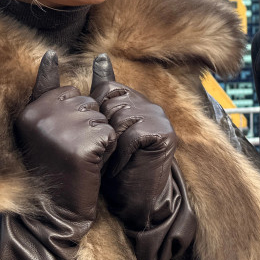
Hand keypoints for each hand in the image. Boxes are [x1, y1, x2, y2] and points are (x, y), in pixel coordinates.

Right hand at [0, 51, 117, 259]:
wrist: (55, 213)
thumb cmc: (52, 168)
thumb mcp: (42, 127)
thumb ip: (45, 89)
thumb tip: (50, 53)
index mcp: (28, 111)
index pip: (68, 92)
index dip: (74, 118)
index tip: (59, 143)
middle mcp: (40, 118)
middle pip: (87, 101)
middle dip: (88, 125)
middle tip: (71, 154)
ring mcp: (61, 132)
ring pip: (101, 117)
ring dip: (99, 138)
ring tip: (80, 160)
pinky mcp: (83, 147)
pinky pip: (110, 134)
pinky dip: (107, 149)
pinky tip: (91, 166)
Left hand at [90, 53, 196, 259]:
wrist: (135, 202)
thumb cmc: (112, 169)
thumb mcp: (99, 132)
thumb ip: (97, 100)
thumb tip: (99, 56)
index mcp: (132, 100)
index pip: (106, 87)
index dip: (95, 112)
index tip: (94, 136)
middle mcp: (148, 104)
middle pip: (113, 99)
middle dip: (102, 129)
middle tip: (101, 153)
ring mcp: (158, 118)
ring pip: (122, 116)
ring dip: (110, 144)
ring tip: (109, 163)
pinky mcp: (165, 134)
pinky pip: (134, 132)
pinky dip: (122, 153)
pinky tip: (120, 167)